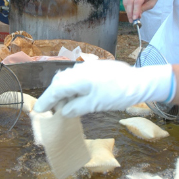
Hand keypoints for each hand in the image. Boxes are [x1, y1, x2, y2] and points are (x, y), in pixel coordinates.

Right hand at [33, 60, 174, 117]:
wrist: (139, 82)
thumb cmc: (118, 94)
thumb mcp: (95, 105)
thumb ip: (76, 107)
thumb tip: (62, 111)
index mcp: (78, 78)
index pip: (56, 89)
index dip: (46, 100)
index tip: (38, 110)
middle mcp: (80, 70)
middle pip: (60, 82)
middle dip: (53, 96)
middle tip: (51, 110)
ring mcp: (88, 67)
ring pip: (68, 78)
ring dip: (63, 91)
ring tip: (64, 105)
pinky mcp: (95, 68)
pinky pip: (77, 76)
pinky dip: (73, 87)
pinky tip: (77, 95)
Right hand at [123, 0, 158, 22]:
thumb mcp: (151, 4)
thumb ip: (143, 9)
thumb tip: (136, 16)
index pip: (137, 1)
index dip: (135, 11)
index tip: (135, 19)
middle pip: (130, 2)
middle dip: (130, 13)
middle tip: (132, 21)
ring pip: (125, 2)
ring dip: (128, 11)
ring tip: (132, 17)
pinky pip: (124, 1)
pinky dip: (127, 8)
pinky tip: (131, 12)